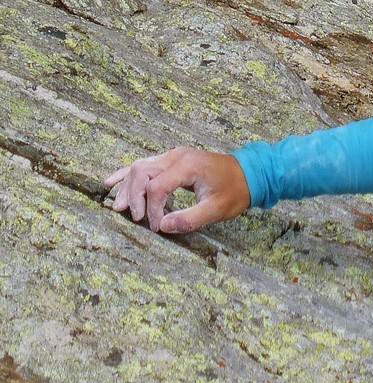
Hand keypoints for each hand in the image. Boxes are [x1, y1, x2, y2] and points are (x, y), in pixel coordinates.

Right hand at [104, 148, 249, 233]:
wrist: (250, 174)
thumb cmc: (236, 191)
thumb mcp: (217, 210)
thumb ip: (189, 218)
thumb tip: (162, 226)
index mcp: (188, 166)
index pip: (157, 187)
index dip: (151, 208)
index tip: (155, 226)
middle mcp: (177, 156)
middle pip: (142, 172)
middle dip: (133, 196)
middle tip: (134, 218)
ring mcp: (174, 155)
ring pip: (140, 167)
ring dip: (127, 187)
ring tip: (117, 206)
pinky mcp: (173, 159)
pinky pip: (146, 164)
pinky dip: (128, 174)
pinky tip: (111, 182)